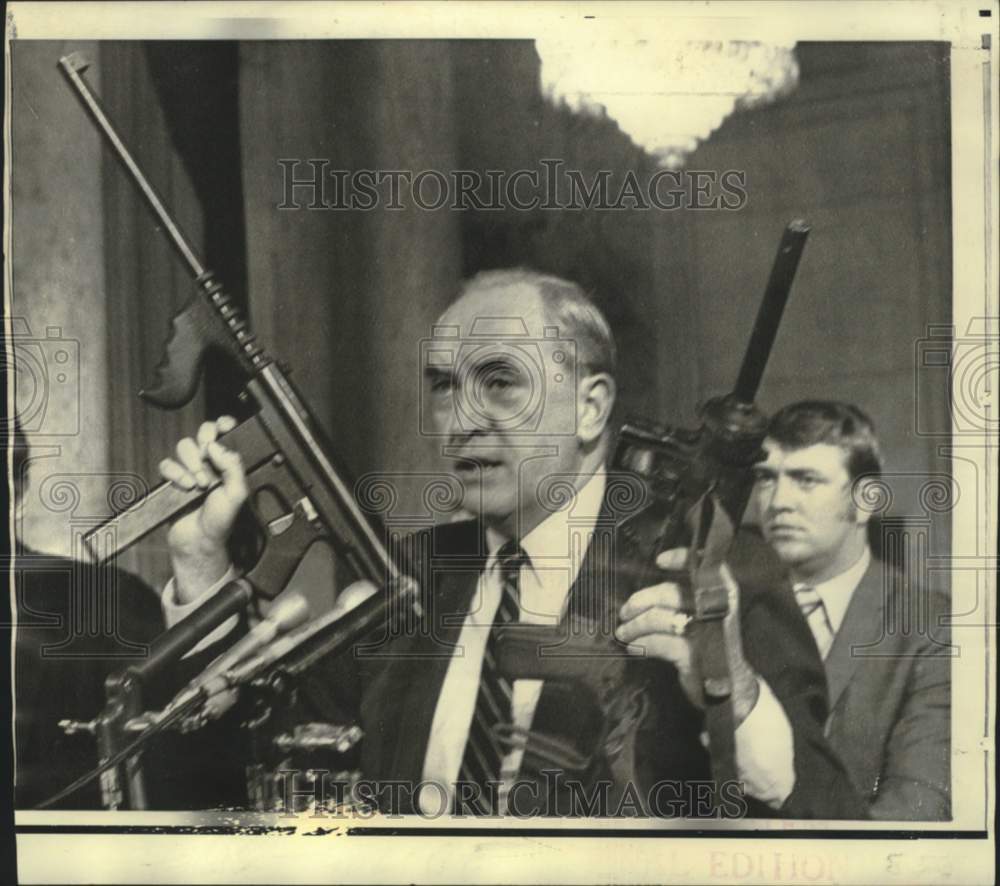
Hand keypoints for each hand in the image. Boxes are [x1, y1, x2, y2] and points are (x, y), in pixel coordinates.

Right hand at [159, 416, 247, 600]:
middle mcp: (209, 463)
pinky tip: (185, 486)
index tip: (223, 425)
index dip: (223, 425)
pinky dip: (175, 473)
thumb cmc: (221, 520)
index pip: (225, 435)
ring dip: (191, 462)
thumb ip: (233, 467)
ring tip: (199, 483)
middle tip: (208, 457)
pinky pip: (167, 464)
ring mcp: (189, 470)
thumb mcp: (237, 493)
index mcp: (227, 463)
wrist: (200, 541)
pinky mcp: (172, 480)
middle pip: (202, 435)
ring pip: (184, 447)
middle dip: (204, 442)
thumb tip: (218, 446)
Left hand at [616, 547, 759, 722]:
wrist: (734, 688)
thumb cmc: (713, 648)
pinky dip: (643, 643)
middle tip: (625, 611)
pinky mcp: (696, 656)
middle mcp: (717, 611)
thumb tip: (645, 596)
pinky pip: (660, 643)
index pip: (706, 568)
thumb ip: (685, 602)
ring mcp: (707, 634)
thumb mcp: (705, 620)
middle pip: (671, 593)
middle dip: (642, 600)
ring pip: (661, 618)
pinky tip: (634, 647)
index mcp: (722, 597)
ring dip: (636, 625)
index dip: (683, 558)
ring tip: (623, 632)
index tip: (660, 561)